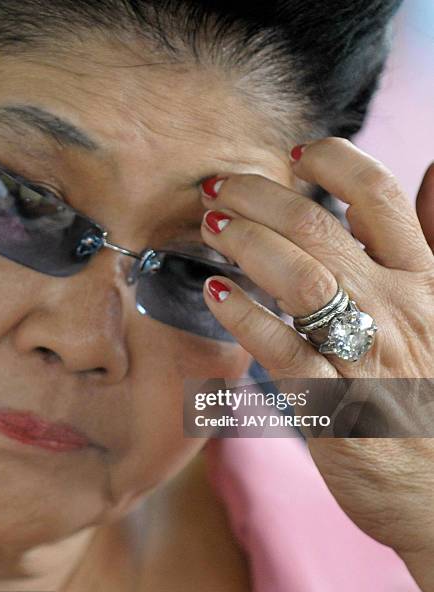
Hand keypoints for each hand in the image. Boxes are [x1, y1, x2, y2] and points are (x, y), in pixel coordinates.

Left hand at [199, 138, 433, 591]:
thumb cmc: (431, 397)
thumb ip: (425, 249)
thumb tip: (430, 175)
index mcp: (425, 281)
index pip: (380, 196)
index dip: (335, 162)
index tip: (296, 154)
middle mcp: (397, 308)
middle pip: (320, 228)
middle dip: (262, 196)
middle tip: (221, 187)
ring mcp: (366, 354)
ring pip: (301, 277)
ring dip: (247, 242)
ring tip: (212, 226)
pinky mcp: (333, 403)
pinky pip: (282, 347)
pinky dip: (244, 314)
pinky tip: (216, 294)